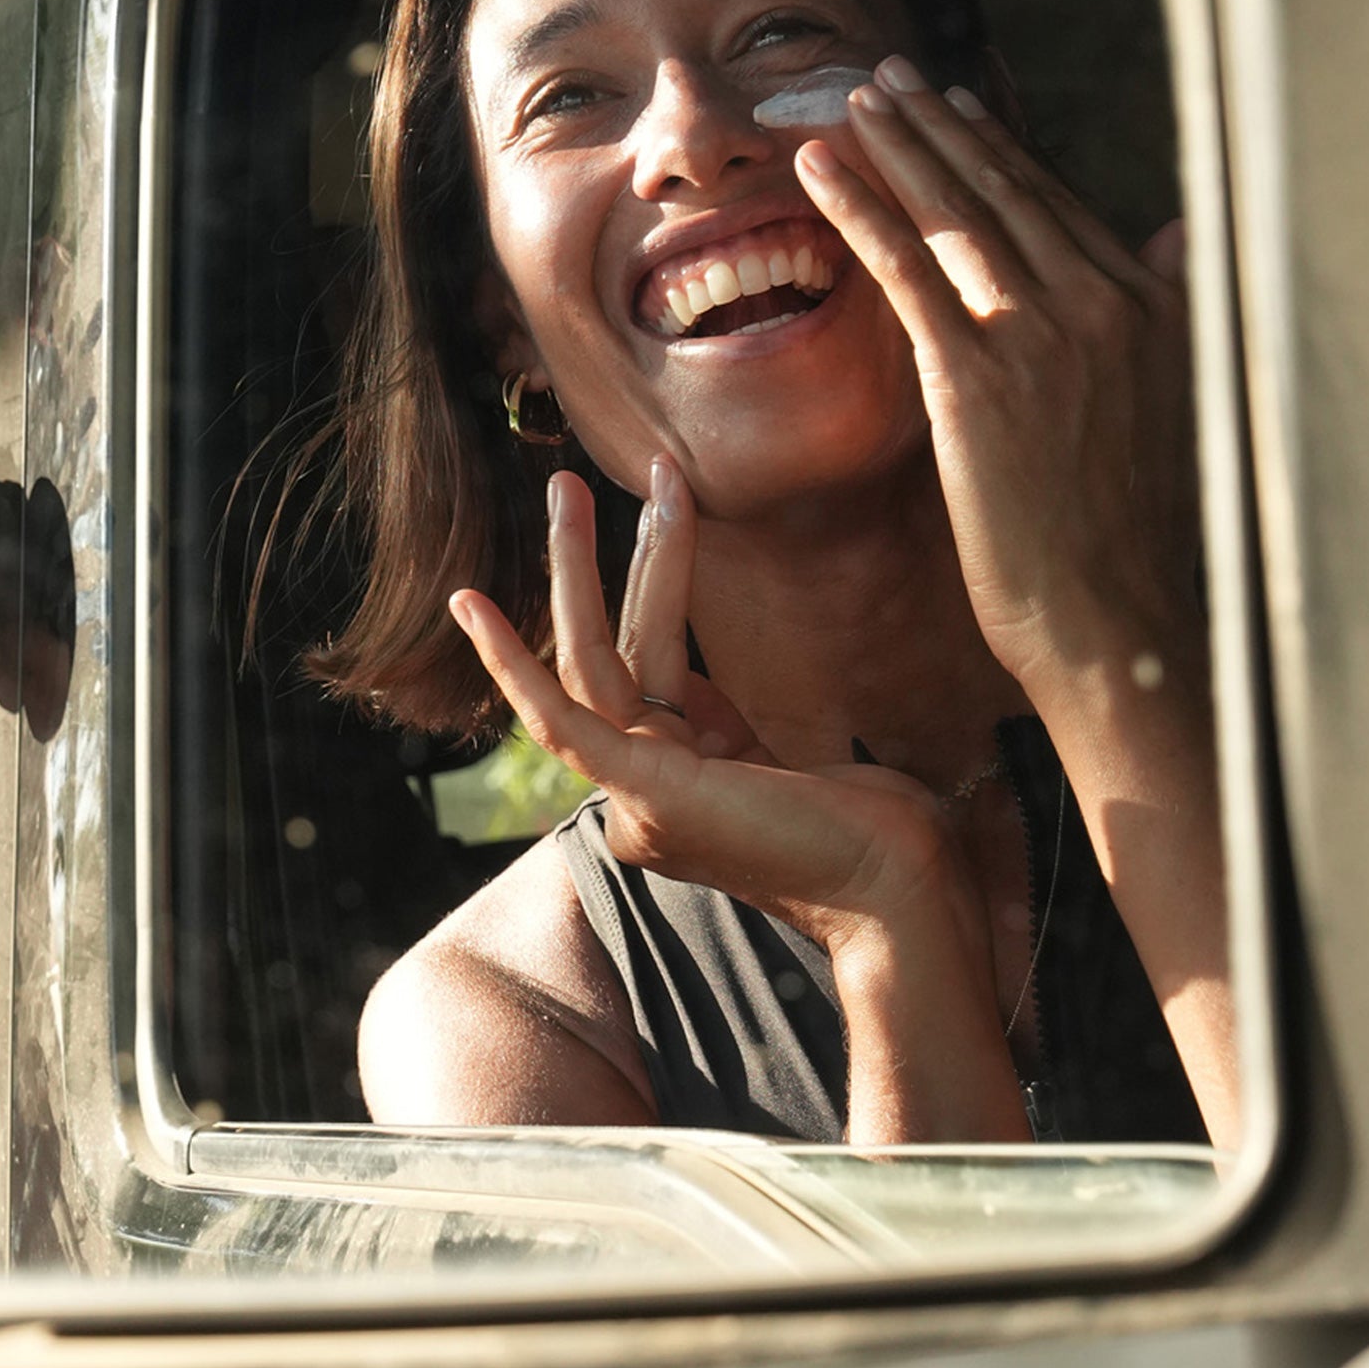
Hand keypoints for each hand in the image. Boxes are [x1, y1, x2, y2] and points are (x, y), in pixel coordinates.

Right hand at [449, 465, 1028, 1142]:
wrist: (898, 884)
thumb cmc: (871, 827)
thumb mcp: (783, 755)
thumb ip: (725, 723)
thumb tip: (692, 682)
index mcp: (676, 790)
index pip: (644, 672)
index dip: (650, 585)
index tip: (668, 508)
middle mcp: (642, 797)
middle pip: (605, 657)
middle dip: (589, 564)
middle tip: (569, 483)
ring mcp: (637, 799)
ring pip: (587, 665)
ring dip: (574, 570)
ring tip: (565, 488)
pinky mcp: (643, 793)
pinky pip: (561, 719)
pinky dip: (512, 663)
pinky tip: (470, 607)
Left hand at [795, 62, 1201, 709]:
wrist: (1110, 621)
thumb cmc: (1126, 538)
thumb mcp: (1172, 403)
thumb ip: (1170, 308)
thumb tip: (1177, 235)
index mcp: (1153, 307)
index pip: (1057, 206)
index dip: (998, 150)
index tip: (955, 106)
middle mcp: (1105, 304)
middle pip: (1006, 191)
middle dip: (939, 125)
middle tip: (888, 76)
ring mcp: (1042, 337)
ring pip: (956, 213)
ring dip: (897, 146)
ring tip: (853, 101)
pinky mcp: (980, 377)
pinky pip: (909, 268)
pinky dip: (862, 209)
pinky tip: (821, 171)